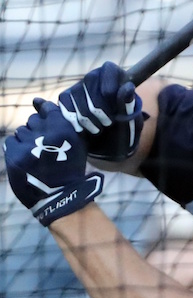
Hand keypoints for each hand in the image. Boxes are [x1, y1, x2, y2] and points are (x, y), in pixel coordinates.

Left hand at [4, 99, 103, 225]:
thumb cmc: (70, 168)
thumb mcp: (76, 143)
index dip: (43, 110)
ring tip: (36, 155)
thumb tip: (38, 101)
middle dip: (37, 129)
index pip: (47, 108)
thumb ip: (62, 122)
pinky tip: (27, 159)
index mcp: (64, 129)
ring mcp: (28, 145)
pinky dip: (17, 149)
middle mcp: (45, 134)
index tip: (42, 112)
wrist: (59, 196)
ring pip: (21, 131)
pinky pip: (10, 142)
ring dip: (27, 140)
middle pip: (32, 120)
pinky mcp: (14, 156)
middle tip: (44, 145)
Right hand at [58, 61, 143, 160]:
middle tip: (108, 124)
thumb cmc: (124, 130)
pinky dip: (76, 123)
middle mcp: (95, 76)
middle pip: (92, 89)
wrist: (109, 147)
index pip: (110, 73)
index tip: (117, 111)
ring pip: (78, 100)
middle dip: (101, 112)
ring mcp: (78, 86)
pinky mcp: (65, 98)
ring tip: (99, 128)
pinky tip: (85, 129)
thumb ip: (129, 104)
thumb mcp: (132, 121)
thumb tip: (128, 87)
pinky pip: (66, 107)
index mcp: (116, 75)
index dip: (112, 95)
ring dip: (90, 121)